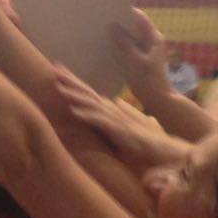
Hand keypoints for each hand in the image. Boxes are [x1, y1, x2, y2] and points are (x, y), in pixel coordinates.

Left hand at [54, 65, 184, 171]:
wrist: (163, 149)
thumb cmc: (145, 139)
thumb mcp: (126, 124)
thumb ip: (118, 114)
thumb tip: (113, 104)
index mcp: (111, 109)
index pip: (90, 92)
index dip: (75, 81)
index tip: (60, 71)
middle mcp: (111, 110)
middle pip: (88, 93)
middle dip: (71, 81)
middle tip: (54, 68)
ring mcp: (115, 119)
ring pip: (91, 104)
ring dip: (75, 95)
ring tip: (59, 87)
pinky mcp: (118, 131)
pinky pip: (100, 122)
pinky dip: (87, 116)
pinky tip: (74, 111)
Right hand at [109, 8, 170, 101]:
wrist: (158, 100)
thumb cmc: (147, 80)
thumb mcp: (133, 60)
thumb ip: (123, 43)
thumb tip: (112, 26)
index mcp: (154, 38)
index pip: (139, 17)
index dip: (125, 12)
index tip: (109, 10)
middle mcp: (152, 41)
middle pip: (134, 27)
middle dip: (119, 24)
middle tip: (101, 21)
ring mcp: (147, 50)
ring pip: (131, 38)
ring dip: (118, 36)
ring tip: (101, 33)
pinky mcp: (141, 59)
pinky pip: (129, 48)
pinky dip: (120, 47)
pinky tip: (107, 48)